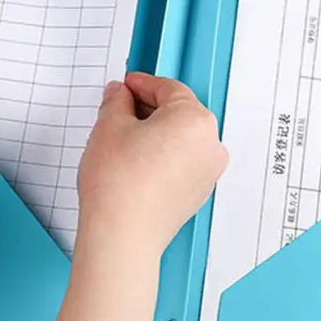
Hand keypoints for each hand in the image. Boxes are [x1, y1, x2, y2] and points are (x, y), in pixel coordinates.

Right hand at [77, 72, 227, 256]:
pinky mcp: (198, 193)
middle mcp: (210, 145)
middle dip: (147, 108)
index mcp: (195, 120)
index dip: (140, 84)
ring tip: (122, 138)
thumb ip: (116, 101)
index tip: (124, 86)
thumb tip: (119, 94)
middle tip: (118, 110)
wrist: (121, 236)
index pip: (168, 89)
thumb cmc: (119, 184)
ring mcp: (207, 172)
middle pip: (178, 113)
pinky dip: (162, 156)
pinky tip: (134, 162)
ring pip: (180, 139)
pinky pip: (181, 162)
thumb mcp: (109, 126)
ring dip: (154, 133)